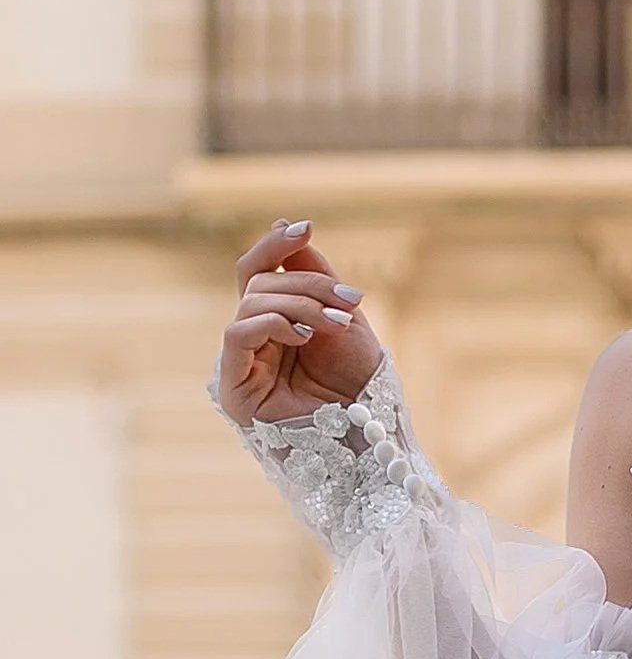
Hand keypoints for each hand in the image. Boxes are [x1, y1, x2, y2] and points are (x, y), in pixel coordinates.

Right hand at [217, 219, 383, 425]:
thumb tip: (284, 224)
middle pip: (260, 283)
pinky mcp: (235, 388)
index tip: (304, 226)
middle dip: (307, 283)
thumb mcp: (342, 316)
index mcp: (278, 324)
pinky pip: (236, 333)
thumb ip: (313, 276)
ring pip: (252, 303)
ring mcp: (242, 363)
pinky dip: (272, 324)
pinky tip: (303, 336)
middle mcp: (256, 340)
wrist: (369, 434)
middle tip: (349, 300)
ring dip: (300, 305)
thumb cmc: (360, 384)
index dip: (275, 245)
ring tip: (336, 324)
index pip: (261, 273)